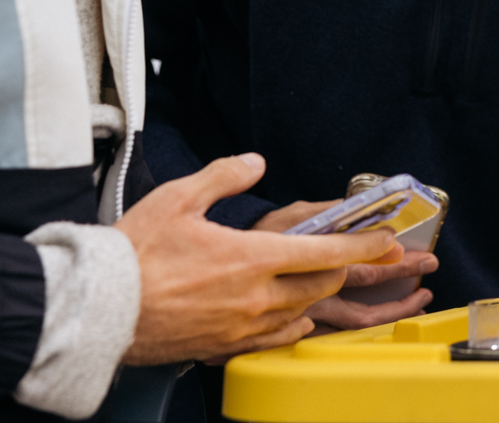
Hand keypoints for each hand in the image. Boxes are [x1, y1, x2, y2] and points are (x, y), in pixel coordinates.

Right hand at [116, 154, 399, 364]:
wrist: (96, 311)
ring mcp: (242, 327)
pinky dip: (290, 323)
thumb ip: (224, 175)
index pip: (328, 253)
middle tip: (348, 256)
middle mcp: (255, 297)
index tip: (391, 241)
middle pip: (322, 285)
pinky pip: (276, 338)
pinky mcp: (225, 347)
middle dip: (341, 269)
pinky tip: (287, 313)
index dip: (366, 246)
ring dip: (314, 294)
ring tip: (315, 279)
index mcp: (251, 259)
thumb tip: (254, 162)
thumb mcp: (179, 198)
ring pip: (301, 312)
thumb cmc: (133, 256)